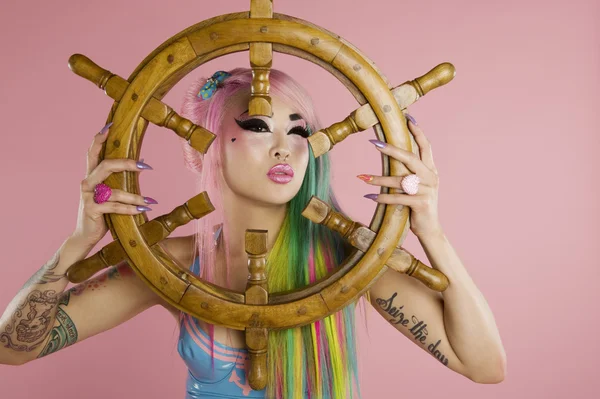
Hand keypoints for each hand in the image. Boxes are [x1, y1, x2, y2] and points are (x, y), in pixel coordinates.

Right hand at [72, 122, 156, 245]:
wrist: (85, 234)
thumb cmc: (102, 211)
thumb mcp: (112, 192)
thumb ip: (123, 177)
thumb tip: (143, 161)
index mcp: (91, 175)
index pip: (92, 152)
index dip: (99, 138)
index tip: (110, 126)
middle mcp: (87, 182)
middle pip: (105, 165)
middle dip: (126, 163)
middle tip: (146, 165)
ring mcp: (87, 196)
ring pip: (114, 191)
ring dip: (134, 197)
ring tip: (149, 201)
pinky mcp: (91, 209)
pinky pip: (113, 207)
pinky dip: (129, 209)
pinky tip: (142, 211)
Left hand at [359, 114, 442, 238]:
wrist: (430, 229)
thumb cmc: (419, 205)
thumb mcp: (418, 185)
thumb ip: (410, 171)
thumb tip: (394, 153)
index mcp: (431, 170)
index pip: (426, 146)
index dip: (417, 132)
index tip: (408, 118)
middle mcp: (431, 177)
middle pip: (410, 158)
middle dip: (392, 149)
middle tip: (374, 143)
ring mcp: (427, 191)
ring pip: (400, 181)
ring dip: (379, 179)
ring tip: (362, 178)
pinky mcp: (421, 204)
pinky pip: (397, 198)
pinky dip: (382, 197)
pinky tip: (370, 197)